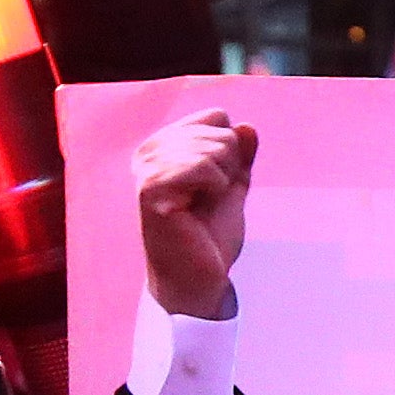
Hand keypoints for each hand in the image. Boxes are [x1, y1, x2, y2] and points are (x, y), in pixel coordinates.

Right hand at [134, 113, 253, 322]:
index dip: (231, 151)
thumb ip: (240, 156)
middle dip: (229, 166)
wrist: (199, 278)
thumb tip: (248, 127)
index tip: (216, 184)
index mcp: (164, 146)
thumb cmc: (209, 236)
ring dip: (222, 180)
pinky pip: (203, 166)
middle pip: (218, 130)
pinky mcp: (151, 189)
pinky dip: (215, 188)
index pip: (216, 116)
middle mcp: (149, 151)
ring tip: (201, 206)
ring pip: (213, 147)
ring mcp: (147, 169)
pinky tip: (195, 209)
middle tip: (209, 200)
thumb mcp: (232, 188)